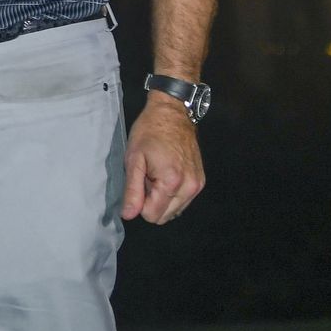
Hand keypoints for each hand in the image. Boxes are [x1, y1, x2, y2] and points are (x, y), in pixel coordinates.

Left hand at [120, 94, 204, 224]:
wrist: (172, 113)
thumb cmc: (149, 132)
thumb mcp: (134, 159)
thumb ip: (132, 190)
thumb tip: (128, 215)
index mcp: (172, 182)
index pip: (152, 215)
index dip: (140, 202)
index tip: (140, 181)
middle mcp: (190, 187)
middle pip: (164, 216)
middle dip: (152, 201)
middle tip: (148, 176)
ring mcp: (198, 185)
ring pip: (174, 211)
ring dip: (162, 198)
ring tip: (157, 173)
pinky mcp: (201, 181)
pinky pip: (183, 201)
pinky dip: (172, 193)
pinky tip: (167, 174)